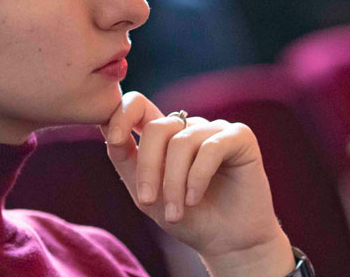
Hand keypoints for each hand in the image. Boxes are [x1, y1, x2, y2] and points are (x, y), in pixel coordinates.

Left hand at [101, 92, 294, 276]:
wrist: (229, 243)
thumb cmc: (189, 218)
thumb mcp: (147, 194)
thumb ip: (127, 162)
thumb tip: (110, 133)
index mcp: (165, 136)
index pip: (139, 105)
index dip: (122, 114)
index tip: (112, 140)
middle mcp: (190, 128)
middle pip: (157, 128)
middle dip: (148, 167)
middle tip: (147, 202)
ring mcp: (216, 130)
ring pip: (182, 142)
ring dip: (173, 182)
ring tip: (175, 213)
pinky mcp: (240, 138)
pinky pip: (211, 147)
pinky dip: (197, 177)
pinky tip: (194, 199)